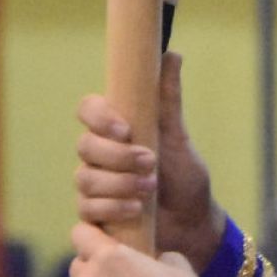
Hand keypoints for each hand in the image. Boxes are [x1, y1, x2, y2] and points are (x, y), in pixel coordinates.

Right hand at [76, 51, 223, 272]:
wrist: (192, 222)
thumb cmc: (184, 175)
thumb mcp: (178, 136)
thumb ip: (168, 99)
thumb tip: (170, 54)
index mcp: (115, 128)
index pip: (88, 109)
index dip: (99, 117)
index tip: (125, 129)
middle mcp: (99, 154)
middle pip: (84, 146)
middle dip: (117, 157)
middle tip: (150, 162)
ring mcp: (94, 184)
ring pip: (85, 179)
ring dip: (119, 183)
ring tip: (150, 187)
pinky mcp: (94, 214)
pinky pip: (87, 209)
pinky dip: (113, 208)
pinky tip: (136, 209)